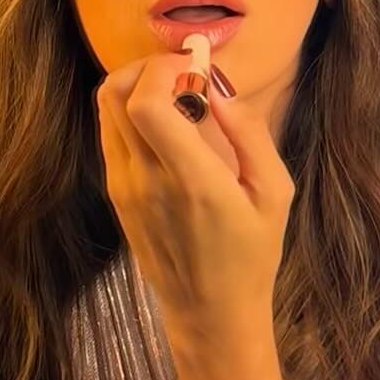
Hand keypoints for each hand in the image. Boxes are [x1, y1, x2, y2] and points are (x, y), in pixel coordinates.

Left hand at [97, 54, 293, 351]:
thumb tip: (217, 85)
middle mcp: (145, 179)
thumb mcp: (274, 192)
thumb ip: (249, 133)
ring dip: (134, 87)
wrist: (210, 313)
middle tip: (182, 70)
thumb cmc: (252, 255)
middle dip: (146, 67)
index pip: (147, 102)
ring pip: (105, 110)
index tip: (195, 66)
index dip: (164, 68)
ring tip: (174, 92)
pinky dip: (128, 113)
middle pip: (114, 94)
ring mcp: (122, 187)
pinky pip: (110, 134)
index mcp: (190, 179)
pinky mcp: (115, 195)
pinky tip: (164, 123)